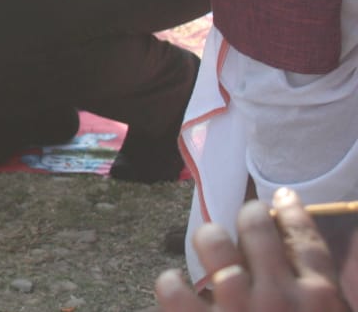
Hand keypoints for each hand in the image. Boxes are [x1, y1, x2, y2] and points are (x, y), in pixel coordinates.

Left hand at [154, 189, 348, 310]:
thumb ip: (327, 299)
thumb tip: (315, 276)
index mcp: (319, 298)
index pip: (302, 237)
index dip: (291, 211)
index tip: (283, 197)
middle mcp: (276, 294)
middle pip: (255, 226)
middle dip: (249, 215)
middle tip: (247, 217)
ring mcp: (236, 307)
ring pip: (213, 242)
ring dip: (211, 239)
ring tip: (212, 245)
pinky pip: (173, 289)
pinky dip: (170, 284)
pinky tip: (176, 285)